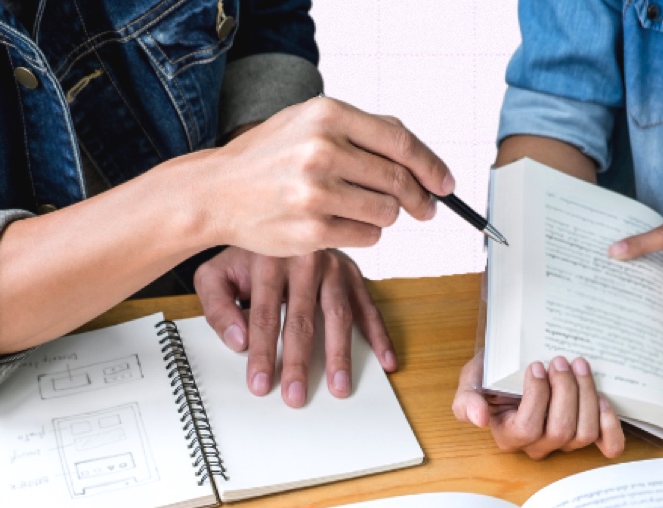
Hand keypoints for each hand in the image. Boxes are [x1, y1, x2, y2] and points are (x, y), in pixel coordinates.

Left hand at [194, 246, 395, 407]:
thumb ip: (218, 306)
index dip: (263, 352)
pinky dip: (379, 335)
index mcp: (269, 258)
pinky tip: (385, 360)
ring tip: (340, 386)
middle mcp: (306, 259)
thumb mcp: (216, 274)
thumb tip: (238, 341)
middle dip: (298, 362)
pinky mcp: (354, 275)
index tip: (260, 384)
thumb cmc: (246, 255)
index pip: (265, 314)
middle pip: (302, 319)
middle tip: (296, 395)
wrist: (278, 218)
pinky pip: (368, 307)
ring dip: (340, 354)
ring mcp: (334, 267)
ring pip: (338, 315)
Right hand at [204, 96, 454, 256]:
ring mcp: (317, 193)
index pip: (400, 142)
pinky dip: (364, 234)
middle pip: (398, 180)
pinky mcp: (313, 231)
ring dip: (385, 216)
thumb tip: (418, 156)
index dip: (431, 166)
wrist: (217, 192)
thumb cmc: (266, 159)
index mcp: (326, 115)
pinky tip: (341, 225)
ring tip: (361, 210)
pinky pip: (368, 237)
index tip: (445, 183)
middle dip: (418, 198)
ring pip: (387, 212)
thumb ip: (361, 132)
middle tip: (425, 209)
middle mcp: (322, 150)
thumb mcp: (308, 123)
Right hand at [452, 353, 623, 459]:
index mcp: (509, 435)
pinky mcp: (587, 433)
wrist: (514, 365)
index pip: (528, 428)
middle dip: (566, 391)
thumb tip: (478, 419)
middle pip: (561, 430)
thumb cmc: (493, 374)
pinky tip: (604, 401)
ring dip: (587, 396)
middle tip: (561, 360)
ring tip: (580, 366)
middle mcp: (537, 444)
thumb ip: (467, 400)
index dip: (536, 398)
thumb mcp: (471, 382)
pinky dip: (611, 426)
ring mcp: (564, 441)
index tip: (535, 365)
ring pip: (583, 433)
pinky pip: (607, 444)